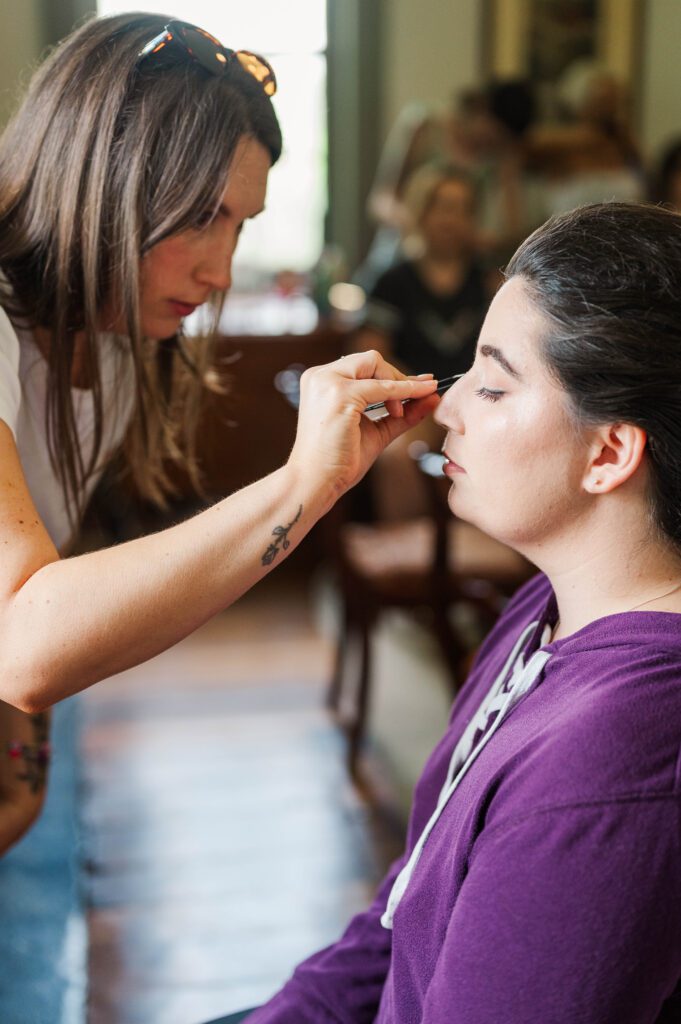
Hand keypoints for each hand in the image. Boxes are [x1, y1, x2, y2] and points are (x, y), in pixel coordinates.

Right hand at [288, 350, 439, 502]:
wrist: (316, 482)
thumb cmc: (339, 461)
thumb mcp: (376, 431)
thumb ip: (403, 413)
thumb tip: (432, 397)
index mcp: (323, 382)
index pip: (363, 366)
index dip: (393, 375)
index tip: (422, 385)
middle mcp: (321, 376)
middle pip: (370, 359)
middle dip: (396, 377)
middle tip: (408, 403)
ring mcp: (327, 382)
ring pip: (375, 364)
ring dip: (397, 385)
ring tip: (397, 412)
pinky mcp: (339, 395)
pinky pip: (380, 386)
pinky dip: (401, 392)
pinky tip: (408, 404)